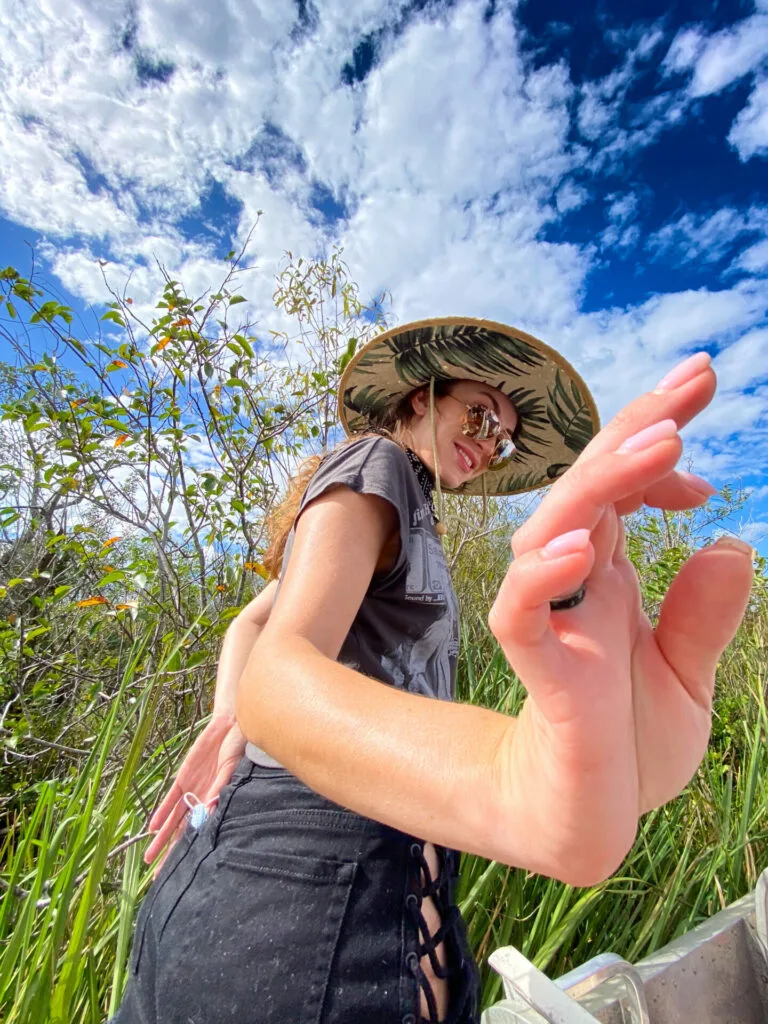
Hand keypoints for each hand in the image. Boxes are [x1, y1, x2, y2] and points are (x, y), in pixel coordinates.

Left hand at [144, 714, 245, 871]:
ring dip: (161, 838)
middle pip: (184, 832)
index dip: (191, 851)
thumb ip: (220, 788)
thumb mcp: (231, 769)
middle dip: (171, 853)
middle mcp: (202, 800)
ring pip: (173, 820)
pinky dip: (162, 813)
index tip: (183, 871)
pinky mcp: (183, 778)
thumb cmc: (238, 748)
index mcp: (216, 801)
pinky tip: (153, 827)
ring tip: (149, 857)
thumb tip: (211, 809)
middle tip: (158, 876)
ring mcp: (191, 790)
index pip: (201, 832)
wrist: (229, 726)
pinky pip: (170, 799)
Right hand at [489, 355, 753, 882]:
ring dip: (605, 484)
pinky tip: (580, 548)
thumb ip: (704, 614)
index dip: (657, 445)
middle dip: (639, 429)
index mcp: (612, 578)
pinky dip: (544, 576)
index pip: (624, 489)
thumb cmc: (629, 747)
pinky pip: (522, 611)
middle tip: (696, 377)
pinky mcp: (537, 666)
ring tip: (664, 441)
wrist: (590, 820)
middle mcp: (577, 584)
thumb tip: (731, 541)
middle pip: (591, 487)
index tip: (704, 413)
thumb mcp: (690, 676)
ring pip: (556, 529)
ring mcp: (554, 620)